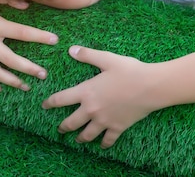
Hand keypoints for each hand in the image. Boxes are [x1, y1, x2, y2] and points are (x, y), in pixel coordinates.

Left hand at [42, 46, 158, 148]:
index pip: (61, 99)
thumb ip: (88, 55)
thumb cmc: (129, 70)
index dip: (50, 103)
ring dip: (80, 138)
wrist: (150, 87)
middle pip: (71, 122)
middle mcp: (92, 109)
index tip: (44, 105)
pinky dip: (104, 144)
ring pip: (87, 135)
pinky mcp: (117, 128)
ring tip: (78, 140)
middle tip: (60, 129)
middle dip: (63, 127)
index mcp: (86, 92)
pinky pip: (108, 140)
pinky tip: (102, 145)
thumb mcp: (107, 59)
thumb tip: (71, 49)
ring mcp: (104, 121)